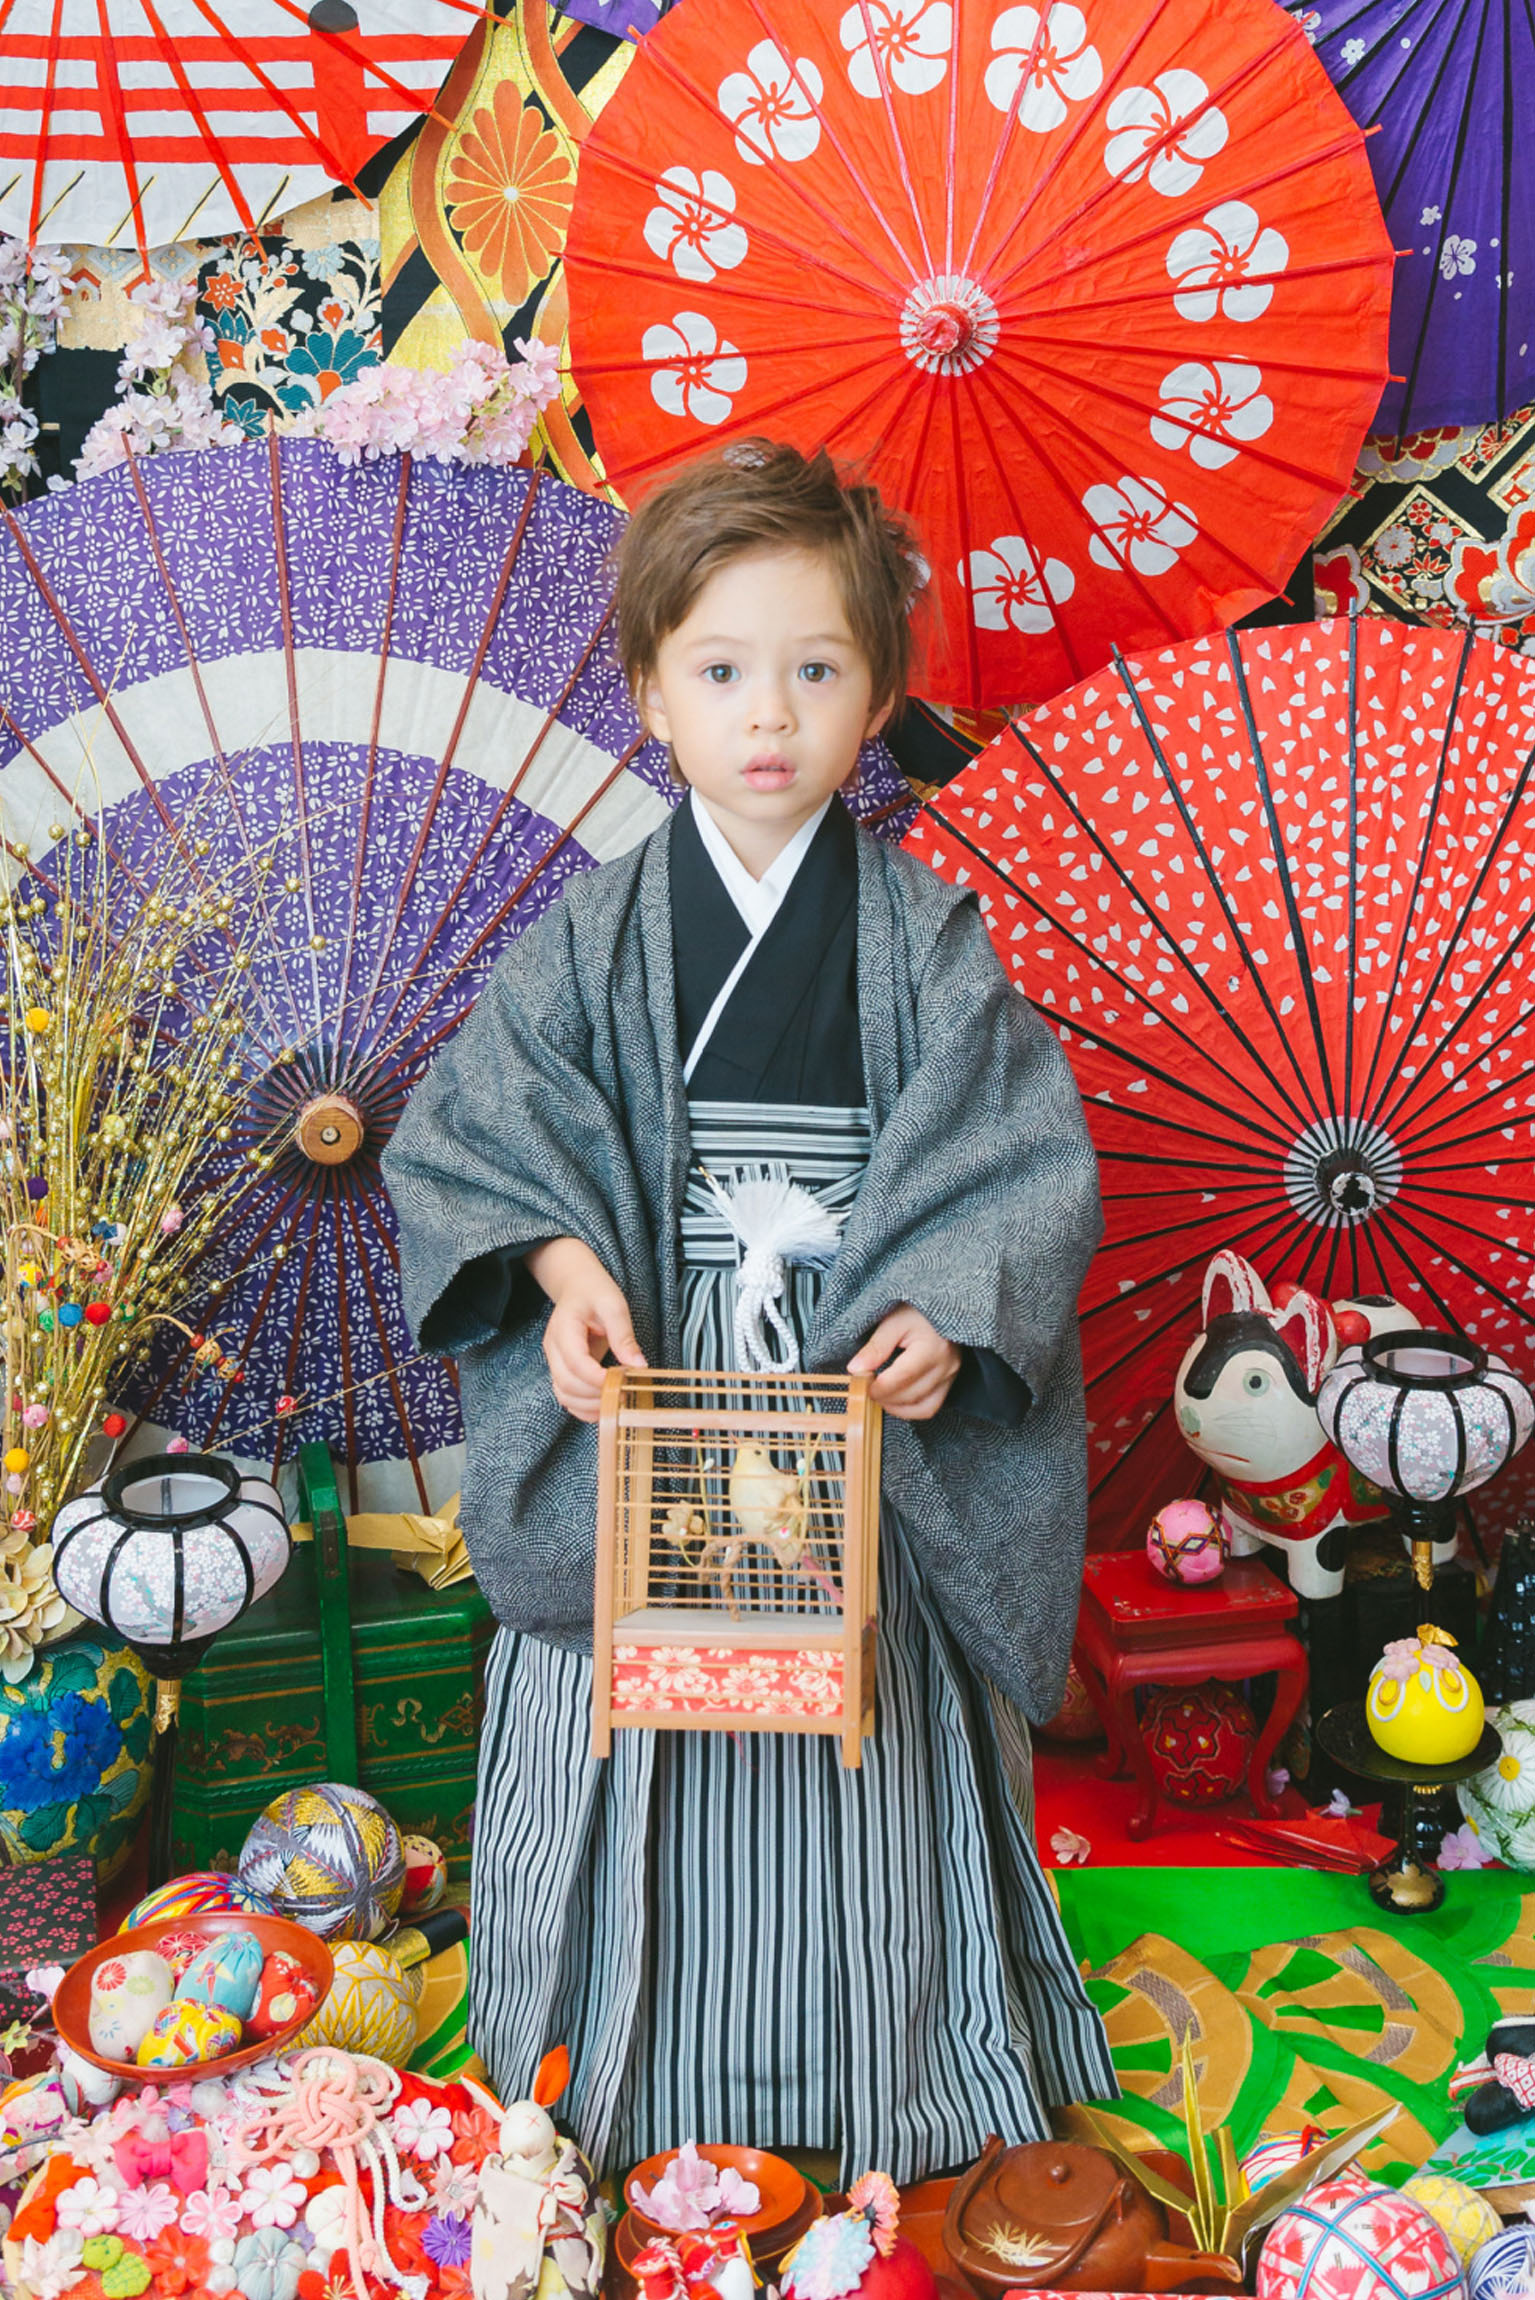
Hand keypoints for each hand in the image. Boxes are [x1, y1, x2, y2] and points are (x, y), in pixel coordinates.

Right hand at [525, 1237, 646, 1422]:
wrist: (577, 1286)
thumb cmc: (594, 1292)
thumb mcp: (614, 1306)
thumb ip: (624, 1336)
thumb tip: (639, 1366)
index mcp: (564, 1328)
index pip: (575, 1362)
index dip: (597, 1378)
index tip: (622, 1382)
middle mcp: (554, 1348)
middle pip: (566, 1383)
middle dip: (595, 1395)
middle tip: (623, 1394)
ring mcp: (555, 1360)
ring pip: (563, 1394)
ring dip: (588, 1406)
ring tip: (615, 1403)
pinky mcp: (562, 1369)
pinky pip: (566, 1395)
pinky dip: (582, 1407)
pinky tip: (603, 1406)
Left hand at [847, 1304, 961, 1421]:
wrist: (942, 1306)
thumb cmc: (916, 1310)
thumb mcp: (892, 1321)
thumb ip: (875, 1347)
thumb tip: (855, 1370)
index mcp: (933, 1346)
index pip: (904, 1375)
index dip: (880, 1386)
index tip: (861, 1384)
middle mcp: (947, 1365)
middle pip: (911, 1394)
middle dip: (884, 1397)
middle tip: (864, 1388)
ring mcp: (951, 1376)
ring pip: (922, 1407)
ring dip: (896, 1406)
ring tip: (877, 1394)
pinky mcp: (950, 1382)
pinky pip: (930, 1407)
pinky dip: (910, 1410)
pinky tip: (893, 1400)